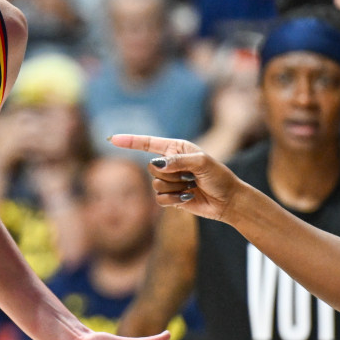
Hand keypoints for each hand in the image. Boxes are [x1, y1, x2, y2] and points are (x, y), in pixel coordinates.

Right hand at [109, 134, 240, 221]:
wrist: (227, 200)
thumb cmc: (218, 176)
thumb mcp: (201, 162)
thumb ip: (178, 161)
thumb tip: (156, 165)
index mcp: (176, 148)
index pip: (148, 143)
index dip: (129, 141)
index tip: (112, 139)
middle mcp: (169, 163)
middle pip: (151, 168)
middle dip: (171, 173)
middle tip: (191, 176)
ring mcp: (169, 181)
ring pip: (155, 184)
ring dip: (176, 187)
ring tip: (192, 186)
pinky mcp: (170, 197)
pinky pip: (160, 199)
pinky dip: (175, 199)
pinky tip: (189, 197)